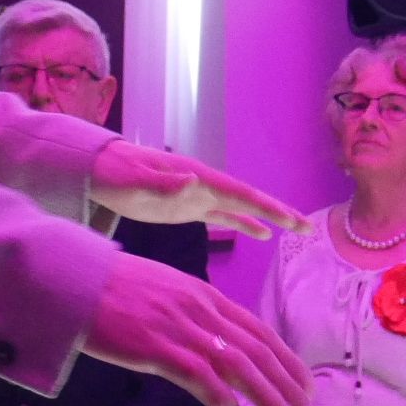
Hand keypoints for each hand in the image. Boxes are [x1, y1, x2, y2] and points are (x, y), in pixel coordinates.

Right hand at [84, 250, 313, 405]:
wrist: (75, 277)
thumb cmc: (113, 287)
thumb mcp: (165, 290)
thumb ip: (193, 312)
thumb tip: (214, 338)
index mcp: (205, 295)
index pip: (260, 330)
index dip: (287, 361)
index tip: (306, 385)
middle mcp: (201, 309)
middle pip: (258, 350)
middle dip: (288, 385)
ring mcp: (180, 327)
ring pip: (239, 364)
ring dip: (268, 397)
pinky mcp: (156, 346)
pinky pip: (199, 376)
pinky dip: (222, 399)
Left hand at [90, 141, 311, 239]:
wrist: (97, 170)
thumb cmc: (114, 174)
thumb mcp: (134, 179)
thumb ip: (162, 182)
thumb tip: (193, 180)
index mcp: (197, 178)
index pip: (240, 194)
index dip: (267, 207)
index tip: (292, 219)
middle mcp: (203, 185)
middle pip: (249, 201)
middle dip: (279, 212)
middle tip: (307, 227)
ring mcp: (197, 196)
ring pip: (241, 208)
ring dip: (268, 218)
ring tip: (296, 230)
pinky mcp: (186, 208)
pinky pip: (223, 217)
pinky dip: (244, 224)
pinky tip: (261, 235)